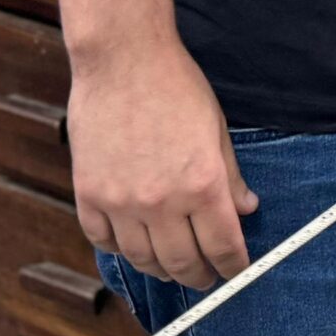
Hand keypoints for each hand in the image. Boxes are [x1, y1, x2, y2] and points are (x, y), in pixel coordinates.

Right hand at [69, 34, 259, 291]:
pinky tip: (133, 245)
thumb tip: (246, 209)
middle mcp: (162, 201)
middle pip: (183, 263)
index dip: (234, 266)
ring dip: (161, 270)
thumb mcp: (217, 128)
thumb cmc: (176, 86)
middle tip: (206, 277)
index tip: (237, 270)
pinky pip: (104, 241)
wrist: (124, 58)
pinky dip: (120, 250)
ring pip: (143, 260)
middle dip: (200, 277)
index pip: (224, 246)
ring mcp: (121, 202)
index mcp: (202, 184)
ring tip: (172, 267)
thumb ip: (231, 176)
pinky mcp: (89, 194)